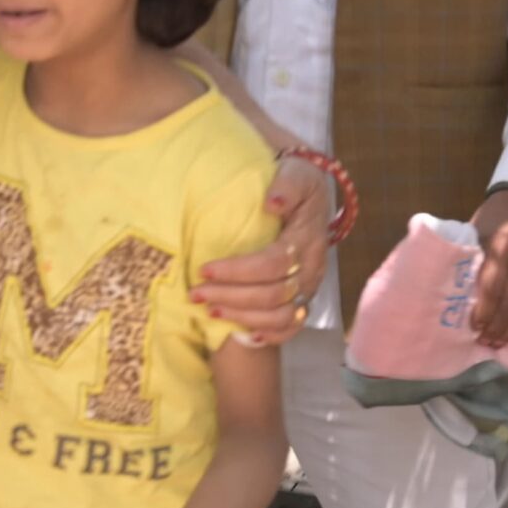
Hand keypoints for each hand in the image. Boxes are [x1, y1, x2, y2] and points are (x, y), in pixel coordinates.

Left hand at [192, 154, 330, 343]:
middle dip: (232, 296)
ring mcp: (309, 286)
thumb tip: (272, 202)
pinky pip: (292, 327)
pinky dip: (269, 335)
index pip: (273, 263)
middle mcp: (311, 267)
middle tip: (196, 292)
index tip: (205, 268)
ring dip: (243, 316)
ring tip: (209, 310)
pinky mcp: (304, 298)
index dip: (238, 271)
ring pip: (281, 316)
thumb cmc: (295, 180)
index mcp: (306, 238)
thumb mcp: (295, 172)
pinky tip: (244, 334)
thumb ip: (286, 184)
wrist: (309, 190)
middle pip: (274, 294)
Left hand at [467, 188, 507, 345]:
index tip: (474, 329)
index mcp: (502, 246)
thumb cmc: (491, 222)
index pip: (493, 288)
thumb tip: (458, 304)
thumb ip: (471, 265)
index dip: (484, 313)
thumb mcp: (474, 236)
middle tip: (486, 342)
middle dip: (499, 328)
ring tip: (500, 342)